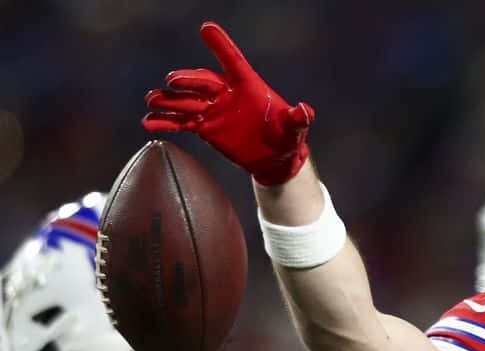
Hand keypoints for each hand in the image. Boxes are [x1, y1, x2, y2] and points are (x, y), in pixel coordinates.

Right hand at [143, 21, 314, 183]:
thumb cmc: (286, 137)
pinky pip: (181, 123)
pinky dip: (165, 123)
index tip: (207, 28)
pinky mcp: (205, 127)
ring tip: (152, 100)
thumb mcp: (294, 130)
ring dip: (169, 100)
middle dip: (188, 80)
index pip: (233, 62)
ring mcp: (213, 109)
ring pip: (187, 101)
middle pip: (202, 82)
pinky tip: (149, 123)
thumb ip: (297, 120)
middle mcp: (226, 94)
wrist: (275, 158)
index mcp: (247, 86)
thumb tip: (305, 111)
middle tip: (174, 81)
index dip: (221, 46)